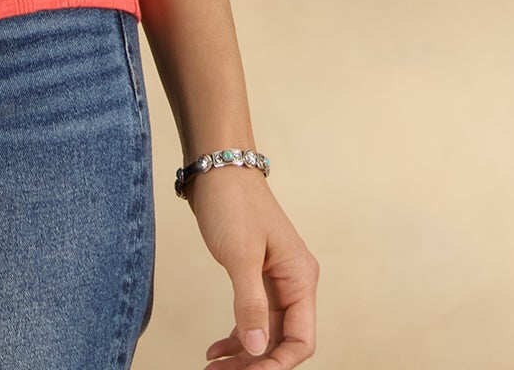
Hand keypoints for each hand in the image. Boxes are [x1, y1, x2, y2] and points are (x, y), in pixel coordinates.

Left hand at [189, 168, 318, 367]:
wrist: (216, 165)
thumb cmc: (232, 202)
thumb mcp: (240, 255)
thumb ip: (250, 304)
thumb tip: (257, 350)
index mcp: (300, 278)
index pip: (300, 339)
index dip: (277, 364)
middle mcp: (293, 283)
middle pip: (281, 341)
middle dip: (255, 363)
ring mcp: (273, 280)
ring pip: (263, 333)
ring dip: (242, 354)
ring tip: (213, 369)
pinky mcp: (254, 275)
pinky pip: (251, 317)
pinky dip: (235, 336)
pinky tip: (214, 350)